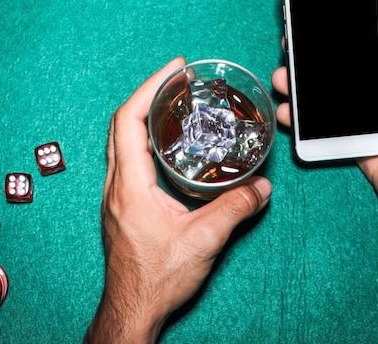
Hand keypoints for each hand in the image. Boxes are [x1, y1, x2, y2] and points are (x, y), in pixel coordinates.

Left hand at [85, 57, 271, 342]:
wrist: (132, 309)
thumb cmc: (156, 279)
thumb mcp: (203, 241)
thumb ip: (234, 209)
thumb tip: (261, 188)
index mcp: (129, 186)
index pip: (128, 121)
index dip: (149, 87)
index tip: (173, 69)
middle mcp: (116, 186)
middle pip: (121, 124)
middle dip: (148, 94)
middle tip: (176, 80)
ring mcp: (116, 197)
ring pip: (121, 142)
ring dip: (143, 116)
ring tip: (173, 105)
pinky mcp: (121, 207)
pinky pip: (127, 160)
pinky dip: (144, 140)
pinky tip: (167, 147)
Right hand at [271, 22, 377, 281]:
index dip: (358, 33)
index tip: (330, 19)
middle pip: (351, 72)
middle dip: (321, 61)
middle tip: (293, 49)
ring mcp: (375, 125)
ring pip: (335, 100)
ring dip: (307, 90)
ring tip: (283, 80)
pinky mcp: (361, 149)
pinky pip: (329, 131)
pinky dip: (307, 123)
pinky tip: (290, 115)